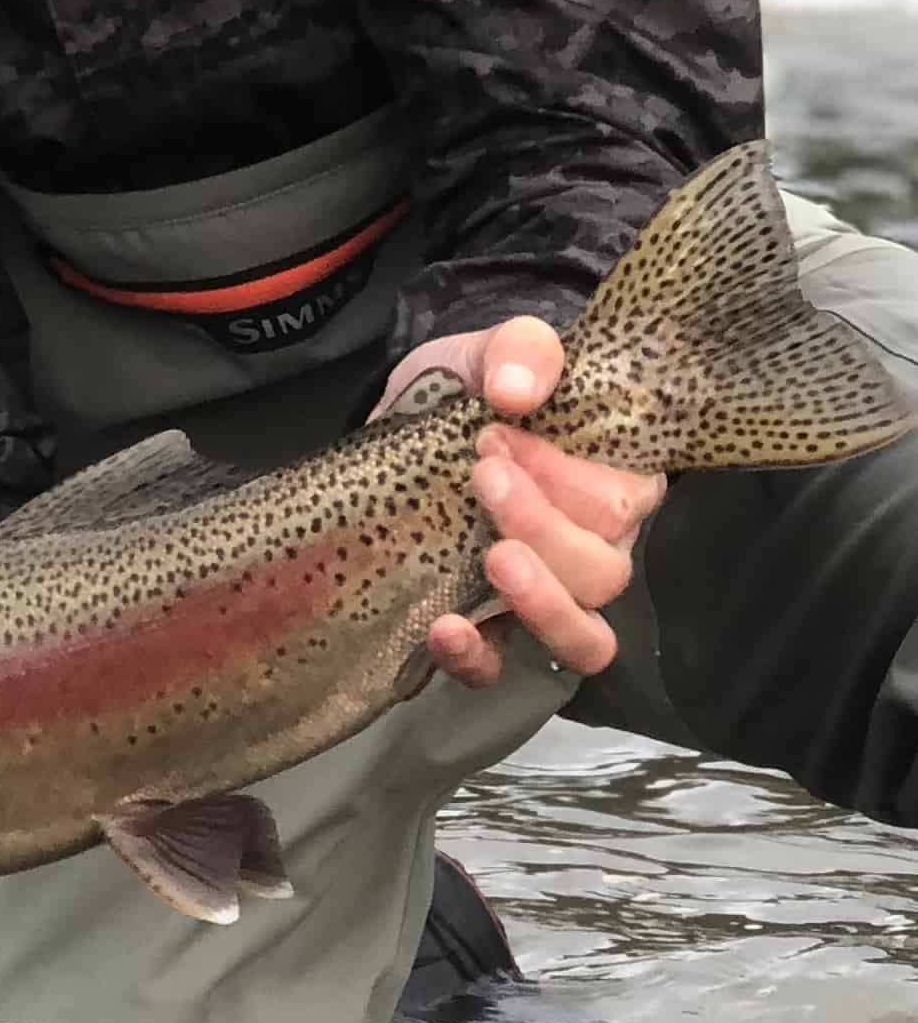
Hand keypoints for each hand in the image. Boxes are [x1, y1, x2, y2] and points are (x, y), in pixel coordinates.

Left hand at [375, 317, 663, 689]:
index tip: (498, 434)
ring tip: (493, 561)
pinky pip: (502, 671)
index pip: (624, 503)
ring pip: (583, 638)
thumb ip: (521, 351)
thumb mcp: (489, 353)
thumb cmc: (469, 391)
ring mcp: (543, 598)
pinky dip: (477, 657)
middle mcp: (594, 549)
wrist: (399, 426)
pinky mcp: (488, 631)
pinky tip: (445, 627)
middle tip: (483, 476)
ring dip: (542, 604)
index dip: (569, 479)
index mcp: (613, 481)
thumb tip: (517, 389)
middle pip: (604, 573)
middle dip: (546, 527)